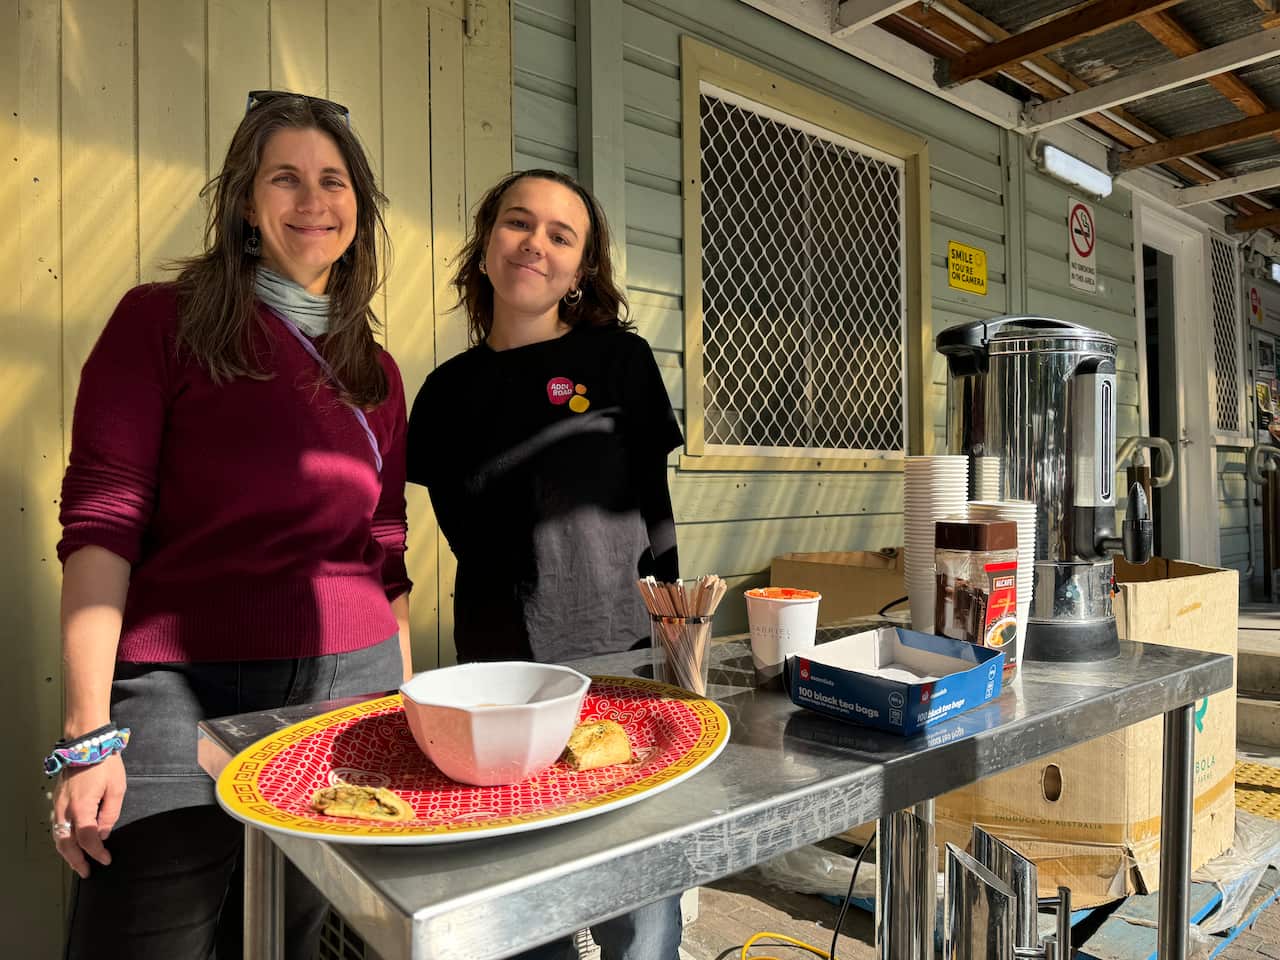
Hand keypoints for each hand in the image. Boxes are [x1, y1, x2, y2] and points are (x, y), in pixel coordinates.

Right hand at [51, 755, 125, 877]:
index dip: (97, 853)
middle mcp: (66, 810)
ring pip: (58, 837)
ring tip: (79, 863)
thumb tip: (104, 834)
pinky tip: (70, 845)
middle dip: (77, 861)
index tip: (106, 860)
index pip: (88, 839)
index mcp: (82, 808)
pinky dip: (62, 840)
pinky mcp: (57, 801)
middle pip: (67, 844)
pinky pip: (57, 827)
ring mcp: (58, 805)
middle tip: (88, 872)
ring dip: (67, 853)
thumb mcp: (117, 789)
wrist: (87, 744)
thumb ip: (110, 814)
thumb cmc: (105, 764)